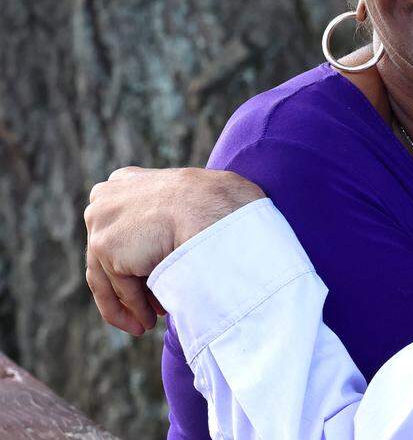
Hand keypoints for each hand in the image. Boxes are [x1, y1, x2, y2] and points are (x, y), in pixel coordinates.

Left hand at [84, 166, 264, 335]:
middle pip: (106, 253)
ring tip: (144, 324)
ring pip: (107, 274)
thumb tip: (167, 248)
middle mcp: (104, 199)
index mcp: (124, 182)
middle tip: (145, 311)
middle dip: (127, 285)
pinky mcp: (105, 246)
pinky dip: (132, 308)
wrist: (215, 207)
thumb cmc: (218, 202)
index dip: (133, 259)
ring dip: (127, 303)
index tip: (147, 281)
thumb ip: (165, 216)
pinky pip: (118, 287)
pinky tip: (147, 322)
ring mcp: (101, 221)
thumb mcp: (185, 200)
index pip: (119, 227)